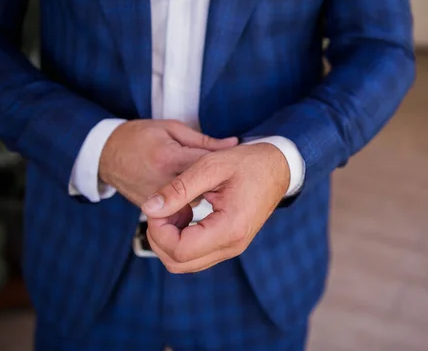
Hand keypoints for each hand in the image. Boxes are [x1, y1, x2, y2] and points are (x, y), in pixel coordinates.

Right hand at [99, 119, 237, 206]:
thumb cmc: (139, 136)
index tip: (239, 165)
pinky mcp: (150, 209)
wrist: (105, 154)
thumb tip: (233, 144)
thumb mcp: (171, 128)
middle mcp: (162, 181)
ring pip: (192, 205)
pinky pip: (177, 213)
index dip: (224, 165)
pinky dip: (188, 207)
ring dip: (203, 198)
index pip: (205, 165)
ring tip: (214, 189)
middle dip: (217, 186)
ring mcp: (155, 198)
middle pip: (202, 189)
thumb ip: (203, 140)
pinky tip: (194, 199)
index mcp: (169, 157)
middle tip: (230, 183)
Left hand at [141, 143, 289, 272]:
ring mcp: (231, 248)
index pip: (180, 249)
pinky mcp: (228, 244)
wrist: (277, 168)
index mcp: (230, 228)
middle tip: (162, 207)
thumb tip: (149, 208)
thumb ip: (178, 188)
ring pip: (183, 264)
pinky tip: (184, 213)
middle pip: (178, 263)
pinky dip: (180, 240)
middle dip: (159, 238)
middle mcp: (232, 245)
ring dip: (168, 240)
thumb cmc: (247, 163)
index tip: (158, 205)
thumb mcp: (211, 166)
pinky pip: (195, 256)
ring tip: (175, 209)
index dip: (158, 230)